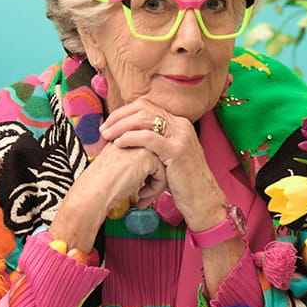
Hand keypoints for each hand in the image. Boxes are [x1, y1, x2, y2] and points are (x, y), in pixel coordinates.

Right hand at [49, 142, 165, 250]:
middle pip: (157, 156)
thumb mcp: (115, 161)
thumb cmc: (99, 183)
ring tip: (143, 197)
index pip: (147, 150)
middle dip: (154, 177)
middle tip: (144, 194)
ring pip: (163, 164)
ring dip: (156, 184)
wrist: (93, 191)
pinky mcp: (148, 157)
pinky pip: (162, 173)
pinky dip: (155, 188)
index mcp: (124, 134)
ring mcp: (142, 144)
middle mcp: (134, 135)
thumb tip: (149, 166)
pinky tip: (141, 197)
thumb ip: (130, 156)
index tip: (140, 187)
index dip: (146, 171)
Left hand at [99, 99, 226, 230]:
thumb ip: (154, 143)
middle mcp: (180, 125)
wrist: (202, 199)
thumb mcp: (168, 156)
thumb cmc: (182, 182)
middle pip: (143, 108)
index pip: (146, 106)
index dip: (124, 112)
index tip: (109, 124)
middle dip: (119, 117)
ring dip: (121, 126)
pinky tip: (119, 144)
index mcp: (178, 123)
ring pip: (144, 119)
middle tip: (104, 129)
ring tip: (107, 136)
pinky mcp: (176, 150)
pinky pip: (149, 137)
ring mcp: (180, 136)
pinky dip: (130, 138)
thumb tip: (129, 137)